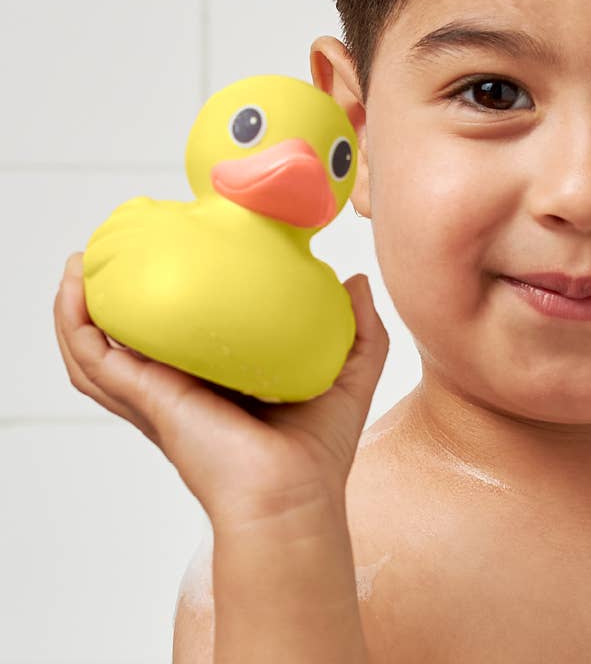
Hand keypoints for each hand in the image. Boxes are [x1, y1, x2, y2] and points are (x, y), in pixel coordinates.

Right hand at [52, 252, 388, 525]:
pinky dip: (75, 327)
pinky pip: (93, 361)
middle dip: (111, 299)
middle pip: (130, 338)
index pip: (186, 333)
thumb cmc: (320, 449)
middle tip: (109, 255)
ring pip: (95, 350)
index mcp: (221, 378)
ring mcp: (157, 394)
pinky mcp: (147, 397)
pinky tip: (73, 293)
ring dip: (78, 309)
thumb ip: (358, 324)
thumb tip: (353, 277)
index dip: (172, 298)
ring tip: (75, 266)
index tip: (170, 254)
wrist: (294, 496)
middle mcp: (181, 386)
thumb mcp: (350, 371)